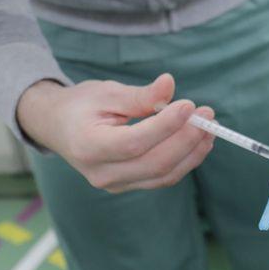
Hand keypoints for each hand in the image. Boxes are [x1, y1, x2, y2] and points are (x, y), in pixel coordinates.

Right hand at [17, 73, 215, 192]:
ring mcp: (116, 184)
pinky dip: (186, 160)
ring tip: (210, 125)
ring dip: (193, 151)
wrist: (58, 127)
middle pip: (155, 163)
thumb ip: (139, 95)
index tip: (189, 104)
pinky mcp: (129, 184)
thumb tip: (169, 85)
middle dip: (187, 138)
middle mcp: (101, 173)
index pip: (134, 142)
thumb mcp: (106, 93)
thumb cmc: (81, 105)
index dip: (165, 126)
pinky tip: (200, 140)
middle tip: (208, 114)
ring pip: (164, 174)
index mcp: (88, 147)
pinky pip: (163, 177)